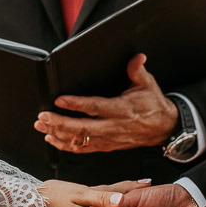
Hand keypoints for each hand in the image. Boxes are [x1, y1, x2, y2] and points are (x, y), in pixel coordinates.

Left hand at [34, 52, 178, 152]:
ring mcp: (108, 139)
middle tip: (42, 117)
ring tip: (41, 126)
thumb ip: (138, 71)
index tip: (59, 100)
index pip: (95, 108)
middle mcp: (113, 126)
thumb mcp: (148, 85)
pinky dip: (65, 145)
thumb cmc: (153, 105)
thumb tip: (137, 57)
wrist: (164, 128)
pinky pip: (82, 148)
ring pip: (79, 140)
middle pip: (82, 128)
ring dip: (58, 134)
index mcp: (121, 110)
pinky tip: (52, 138)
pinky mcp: (106, 146)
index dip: (76, 104)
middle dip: (59, 123)